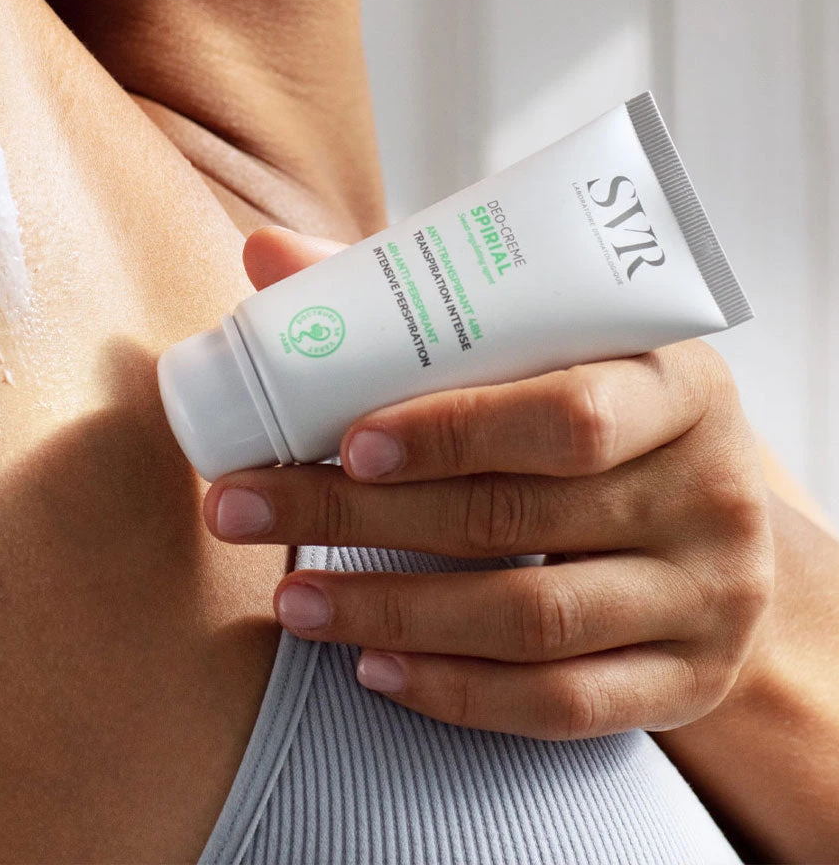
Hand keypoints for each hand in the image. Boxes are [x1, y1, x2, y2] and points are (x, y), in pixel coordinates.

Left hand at [203, 227, 774, 739]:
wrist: (714, 528)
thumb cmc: (601, 415)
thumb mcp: (543, 350)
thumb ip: (416, 309)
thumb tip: (268, 254)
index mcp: (675, 384)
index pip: (568, 412)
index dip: (453, 431)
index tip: (347, 443)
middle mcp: (707, 491)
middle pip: (516, 516)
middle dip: (360, 518)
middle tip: (245, 511)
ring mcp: (706, 594)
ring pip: (531, 621)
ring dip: (391, 611)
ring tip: (292, 601)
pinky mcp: (687, 679)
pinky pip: (563, 705)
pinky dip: (456, 692)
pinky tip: (374, 666)